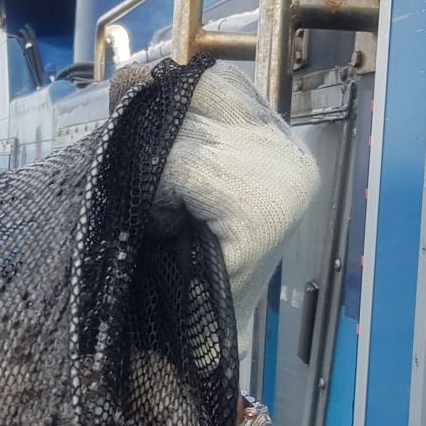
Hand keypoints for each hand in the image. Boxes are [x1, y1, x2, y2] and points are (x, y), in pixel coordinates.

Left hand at [156, 65, 319, 346]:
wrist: (188, 351)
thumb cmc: (178, 266)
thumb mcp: (168, 179)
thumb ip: (157, 124)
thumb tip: (132, 73)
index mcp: (280, 141)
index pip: (211, 81)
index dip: (163, 101)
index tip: (139, 137)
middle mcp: (293, 153)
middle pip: (193, 96)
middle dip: (153, 141)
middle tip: (153, 198)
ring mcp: (285, 178)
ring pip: (179, 135)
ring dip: (151, 177)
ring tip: (163, 220)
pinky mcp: (264, 208)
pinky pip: (180, 168)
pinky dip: (158, 195)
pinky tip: (166, 228)